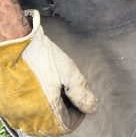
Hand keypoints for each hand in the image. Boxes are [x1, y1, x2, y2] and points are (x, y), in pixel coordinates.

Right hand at [0, 10, 97, 135]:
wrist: (10, 44)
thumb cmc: (38, 56)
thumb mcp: (69, 72)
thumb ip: (81, 93)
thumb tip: (92, 107)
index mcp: (44, 113)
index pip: (67, 126)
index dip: (79, 113)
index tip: (81, 99)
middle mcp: (26, 119)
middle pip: (52, 126)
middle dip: (64, 112)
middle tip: (68, 92)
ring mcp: (13, 114)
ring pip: (37, 122)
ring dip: (50, 111)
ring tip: (55, 88)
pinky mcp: (4, 106)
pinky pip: (23, 115)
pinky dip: (34, 108)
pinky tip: (39, 89)